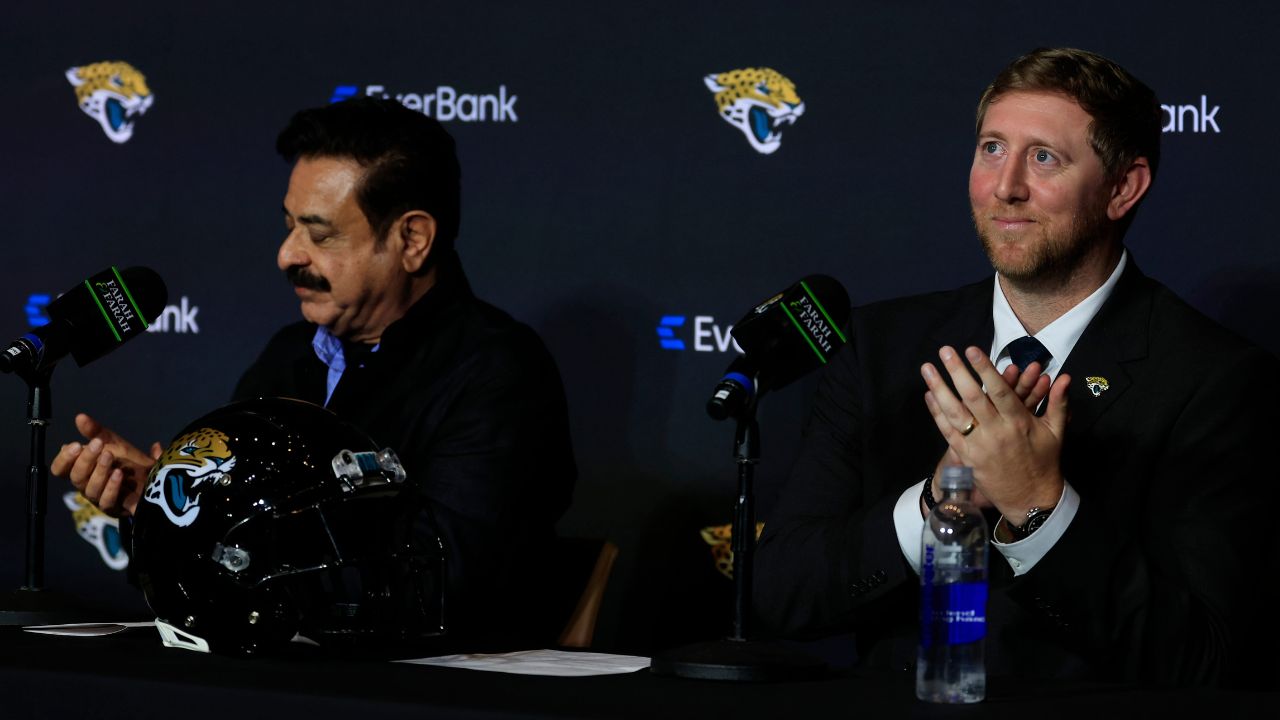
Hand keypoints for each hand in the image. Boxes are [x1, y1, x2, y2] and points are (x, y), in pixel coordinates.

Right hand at [50, 413, 161, 516]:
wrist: (157, 479)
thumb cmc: (129, 462)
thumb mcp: (114, 443)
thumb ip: (96, 432)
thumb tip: (80, 417)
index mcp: (83, 470)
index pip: (60, 470)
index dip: (63, 459)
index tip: (74, 445)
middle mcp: (88, 486)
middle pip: (76, 477)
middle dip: (85, 459)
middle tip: (97, 444)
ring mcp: (101, 498)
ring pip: (90, 489)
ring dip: (99, 471)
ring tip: (110, 455)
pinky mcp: (117, 508)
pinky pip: (108, 501)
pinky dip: (112, 487)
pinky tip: (119, 474)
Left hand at [920, 346, 1067, 520]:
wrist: (1031, 499)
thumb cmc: (1044, 462)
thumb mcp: (1056, 432)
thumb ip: (1058, 403)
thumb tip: (1064, 377)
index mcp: (1019, 423)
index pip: (1001, 392)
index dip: (986, 370)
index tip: (972, 350)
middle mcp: (997, 432)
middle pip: (973, 398)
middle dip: (958, 372)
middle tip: (945, 351)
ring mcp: (979, 446)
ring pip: (955, 414)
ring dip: (939, 389)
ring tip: (927, 368)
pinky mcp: (967, 457)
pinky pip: (948, 432)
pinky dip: (937, 413)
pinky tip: (928, 395)